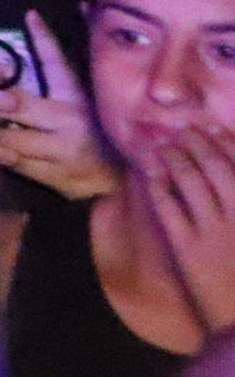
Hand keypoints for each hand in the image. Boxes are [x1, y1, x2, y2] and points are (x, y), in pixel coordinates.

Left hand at [0, 13, 116, 202]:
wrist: (115, 185)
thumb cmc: (93, 135)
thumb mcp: (83, 97)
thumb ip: (61, 58)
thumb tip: (66, 8)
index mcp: (77, 99)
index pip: (60, 63)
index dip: (45, 39)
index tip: (29, 16)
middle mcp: (69, 122)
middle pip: (16, 104)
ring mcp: (59, 151)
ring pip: (7, 136)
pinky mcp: (50, 175)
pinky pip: (10, 163)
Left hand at [147, 123, 234, 333]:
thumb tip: (230, 176)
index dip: (227, 142)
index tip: (213, 127)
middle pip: (216, 166)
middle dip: (198, 142)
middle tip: (184, 128)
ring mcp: (214, 232)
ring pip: (190, 181)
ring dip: (175, 156)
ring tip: (164, 143)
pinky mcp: (188, 248)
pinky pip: (169, 206)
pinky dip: (158, 184)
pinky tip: (150, 171)